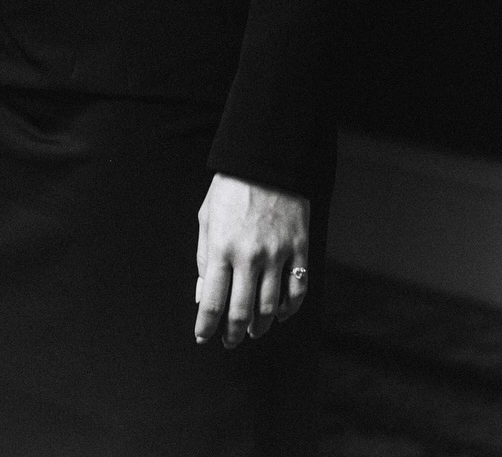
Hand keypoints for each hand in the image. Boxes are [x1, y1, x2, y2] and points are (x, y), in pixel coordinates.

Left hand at [194, 172, 309, 348]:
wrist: (266, 160)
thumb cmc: (231, 189)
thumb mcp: (207, 218)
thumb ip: (203, 258)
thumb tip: (202, 296)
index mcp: (222, 248)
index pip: (212, 302)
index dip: (206, 326)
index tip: (203, 337)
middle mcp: (249, 256)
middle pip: (241, 313)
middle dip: (233, 334)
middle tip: (230, 341)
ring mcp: (277, 254)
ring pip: (269, 308)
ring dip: (259, 326)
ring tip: (253, 330)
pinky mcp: (299, 249)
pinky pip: (296, 291)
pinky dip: (288, 309)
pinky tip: (279, 313)